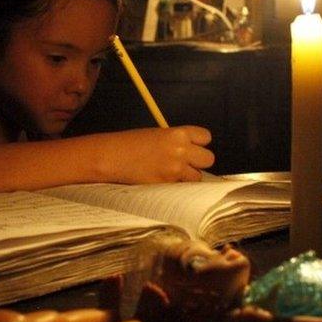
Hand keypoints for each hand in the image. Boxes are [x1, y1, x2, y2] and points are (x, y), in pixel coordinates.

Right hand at [99, 126, 214, 182]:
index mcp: (178, 133)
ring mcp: (175, 170)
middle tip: (186, 163)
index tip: (193, 146)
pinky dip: (176, 186)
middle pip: (208, 159)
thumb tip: (190, 150)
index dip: (200, 143)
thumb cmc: (131, 143)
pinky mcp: (168, 185)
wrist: (112, 157)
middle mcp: (181, 151)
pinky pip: (182, 188)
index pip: (206, 137)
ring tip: (173, 173)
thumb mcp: (157, 134)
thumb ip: (176, 141)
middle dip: (199, 162)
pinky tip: (163, 180)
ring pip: (197, 177)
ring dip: (188, 177)